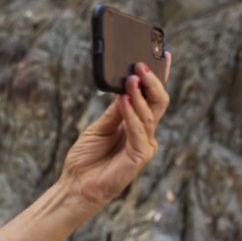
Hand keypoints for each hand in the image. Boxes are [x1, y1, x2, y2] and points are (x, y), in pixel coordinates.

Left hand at [60, 52, 171, 208]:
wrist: (76, 186)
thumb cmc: (86, 158)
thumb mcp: (99, 127)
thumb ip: (115, 111)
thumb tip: (125, 88)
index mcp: (136, 125)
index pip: (152, 97)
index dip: (160, 77)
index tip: (165, 55)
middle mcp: (144, 134)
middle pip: (158, 103)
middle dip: (152, 82)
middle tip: (142, 64)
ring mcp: (144, 146)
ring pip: (150, 114)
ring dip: (140, 94)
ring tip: (131, 78)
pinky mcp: (139, 157)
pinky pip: (139, 131)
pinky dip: (132, 114)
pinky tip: (125, 102)